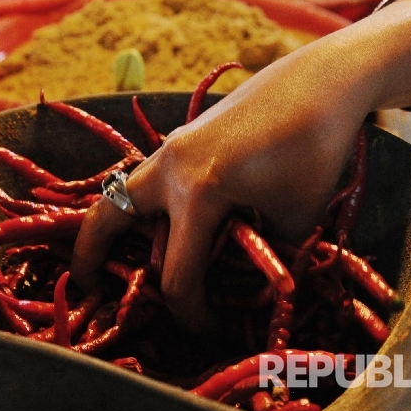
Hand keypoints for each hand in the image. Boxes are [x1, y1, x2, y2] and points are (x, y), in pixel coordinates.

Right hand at [70, 43, 373, 331]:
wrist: (324, 80)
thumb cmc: (316, 149)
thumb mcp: (296, 218)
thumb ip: (262, 253)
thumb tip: (245, 276)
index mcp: (198, 193)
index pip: (179, 275)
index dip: (191, 313)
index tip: (210, 330)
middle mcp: (171, 169)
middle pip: (109, 218)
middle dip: (92, 257)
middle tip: (86, 286)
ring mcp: (174, 146)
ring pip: (123, 192)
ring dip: (114, 224)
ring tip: (111, 253)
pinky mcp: (187, 135)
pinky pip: (152, 177)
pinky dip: (146, 203)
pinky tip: (165, 219)